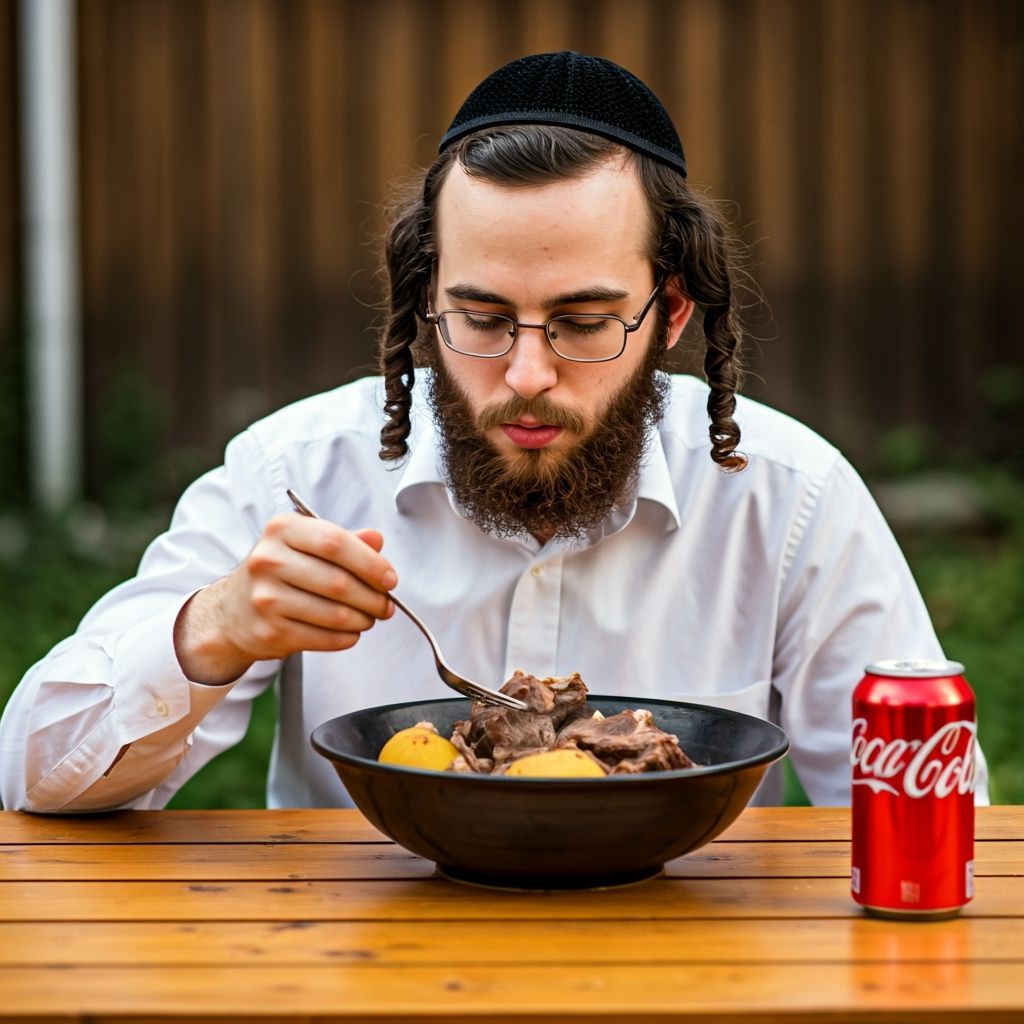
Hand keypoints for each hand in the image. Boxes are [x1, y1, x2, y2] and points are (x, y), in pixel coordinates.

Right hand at [174, 513, 396, 683]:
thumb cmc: (279, 573)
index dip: (371, 563)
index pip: (336, 543)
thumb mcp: (305, 545)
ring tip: (369, 618)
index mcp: (282, 530)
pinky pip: (324, 638)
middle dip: (373, 598)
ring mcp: (266, 598)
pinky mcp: (270, 631)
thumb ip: (344, 540)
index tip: (390, 579)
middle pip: (339, 582)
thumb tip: (377, 539)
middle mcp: (268, 560)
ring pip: (335, 614)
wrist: (232, 612)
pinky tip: (350, 632)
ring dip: (363, 620)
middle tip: (386, 605)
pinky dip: (346, 637)